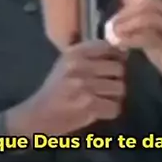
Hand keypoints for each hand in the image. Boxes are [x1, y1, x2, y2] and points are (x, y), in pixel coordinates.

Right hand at [7, 41, 125, 136]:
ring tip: (101, 99)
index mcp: (74, 53)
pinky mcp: (89, 105)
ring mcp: (85, 86)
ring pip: (119, 88)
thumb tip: (122, 52)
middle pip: (118, 68)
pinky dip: (109, 111)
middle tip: (105, 86)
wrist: (39, 114)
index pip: (106, 47)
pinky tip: (98, 110)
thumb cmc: (56, 89)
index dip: (115, 56)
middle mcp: (80, 66)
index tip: (112, 64)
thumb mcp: (66, 63)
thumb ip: (91, 56)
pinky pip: (115, 107)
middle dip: (115, 79)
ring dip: (113, 96)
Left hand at [107, 0, 161, 95]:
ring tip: (112, 36)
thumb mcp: (148, 26)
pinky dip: (130, 39)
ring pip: (148, 18)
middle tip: (109, 26)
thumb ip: (135, 4)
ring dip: (125, 25)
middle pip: (147, 3)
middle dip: (124, 13)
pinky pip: (149, 37)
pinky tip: (120, 45)